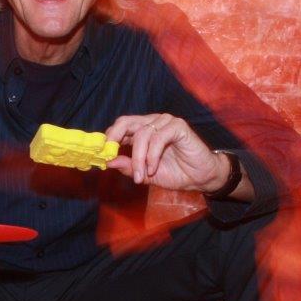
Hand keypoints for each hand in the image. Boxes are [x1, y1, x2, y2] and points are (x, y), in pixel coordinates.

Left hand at [104, 114, 228, 192]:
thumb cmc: (176, 173)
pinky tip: (153, 168)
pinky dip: (152, 155)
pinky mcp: (178, 126)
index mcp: (143, 131)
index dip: (109, 138)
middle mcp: (153, 123)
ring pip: (142, 135)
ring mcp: (166, 122)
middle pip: (126, 123)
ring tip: (142, 176)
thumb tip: (109, 162)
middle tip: (108, 155)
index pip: (121, 127)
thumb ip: (129, 167)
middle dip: (114, 138)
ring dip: (139, 159)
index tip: (100, 153)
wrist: (201, 178)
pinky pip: (158, 137)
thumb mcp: (146, 174)